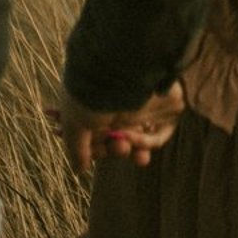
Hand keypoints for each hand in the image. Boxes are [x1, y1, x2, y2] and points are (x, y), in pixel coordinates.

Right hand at [52, 78, 185, 176]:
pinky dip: (146, 143)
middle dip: (113, 150)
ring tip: (125, 148)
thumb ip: (76, 149)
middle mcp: (122, 104)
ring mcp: (144, 106)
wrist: (118, 69)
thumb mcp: (73, 124)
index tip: (91, 155)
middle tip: (112, 147)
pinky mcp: (164, 108)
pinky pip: (159, 135)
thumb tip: (79, 169)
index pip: (98, 135)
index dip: (95, 149)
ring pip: (140, 140)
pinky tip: (135, 138)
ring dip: (131, 152)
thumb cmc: (90, 94)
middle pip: (119, 139)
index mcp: (100, 104)